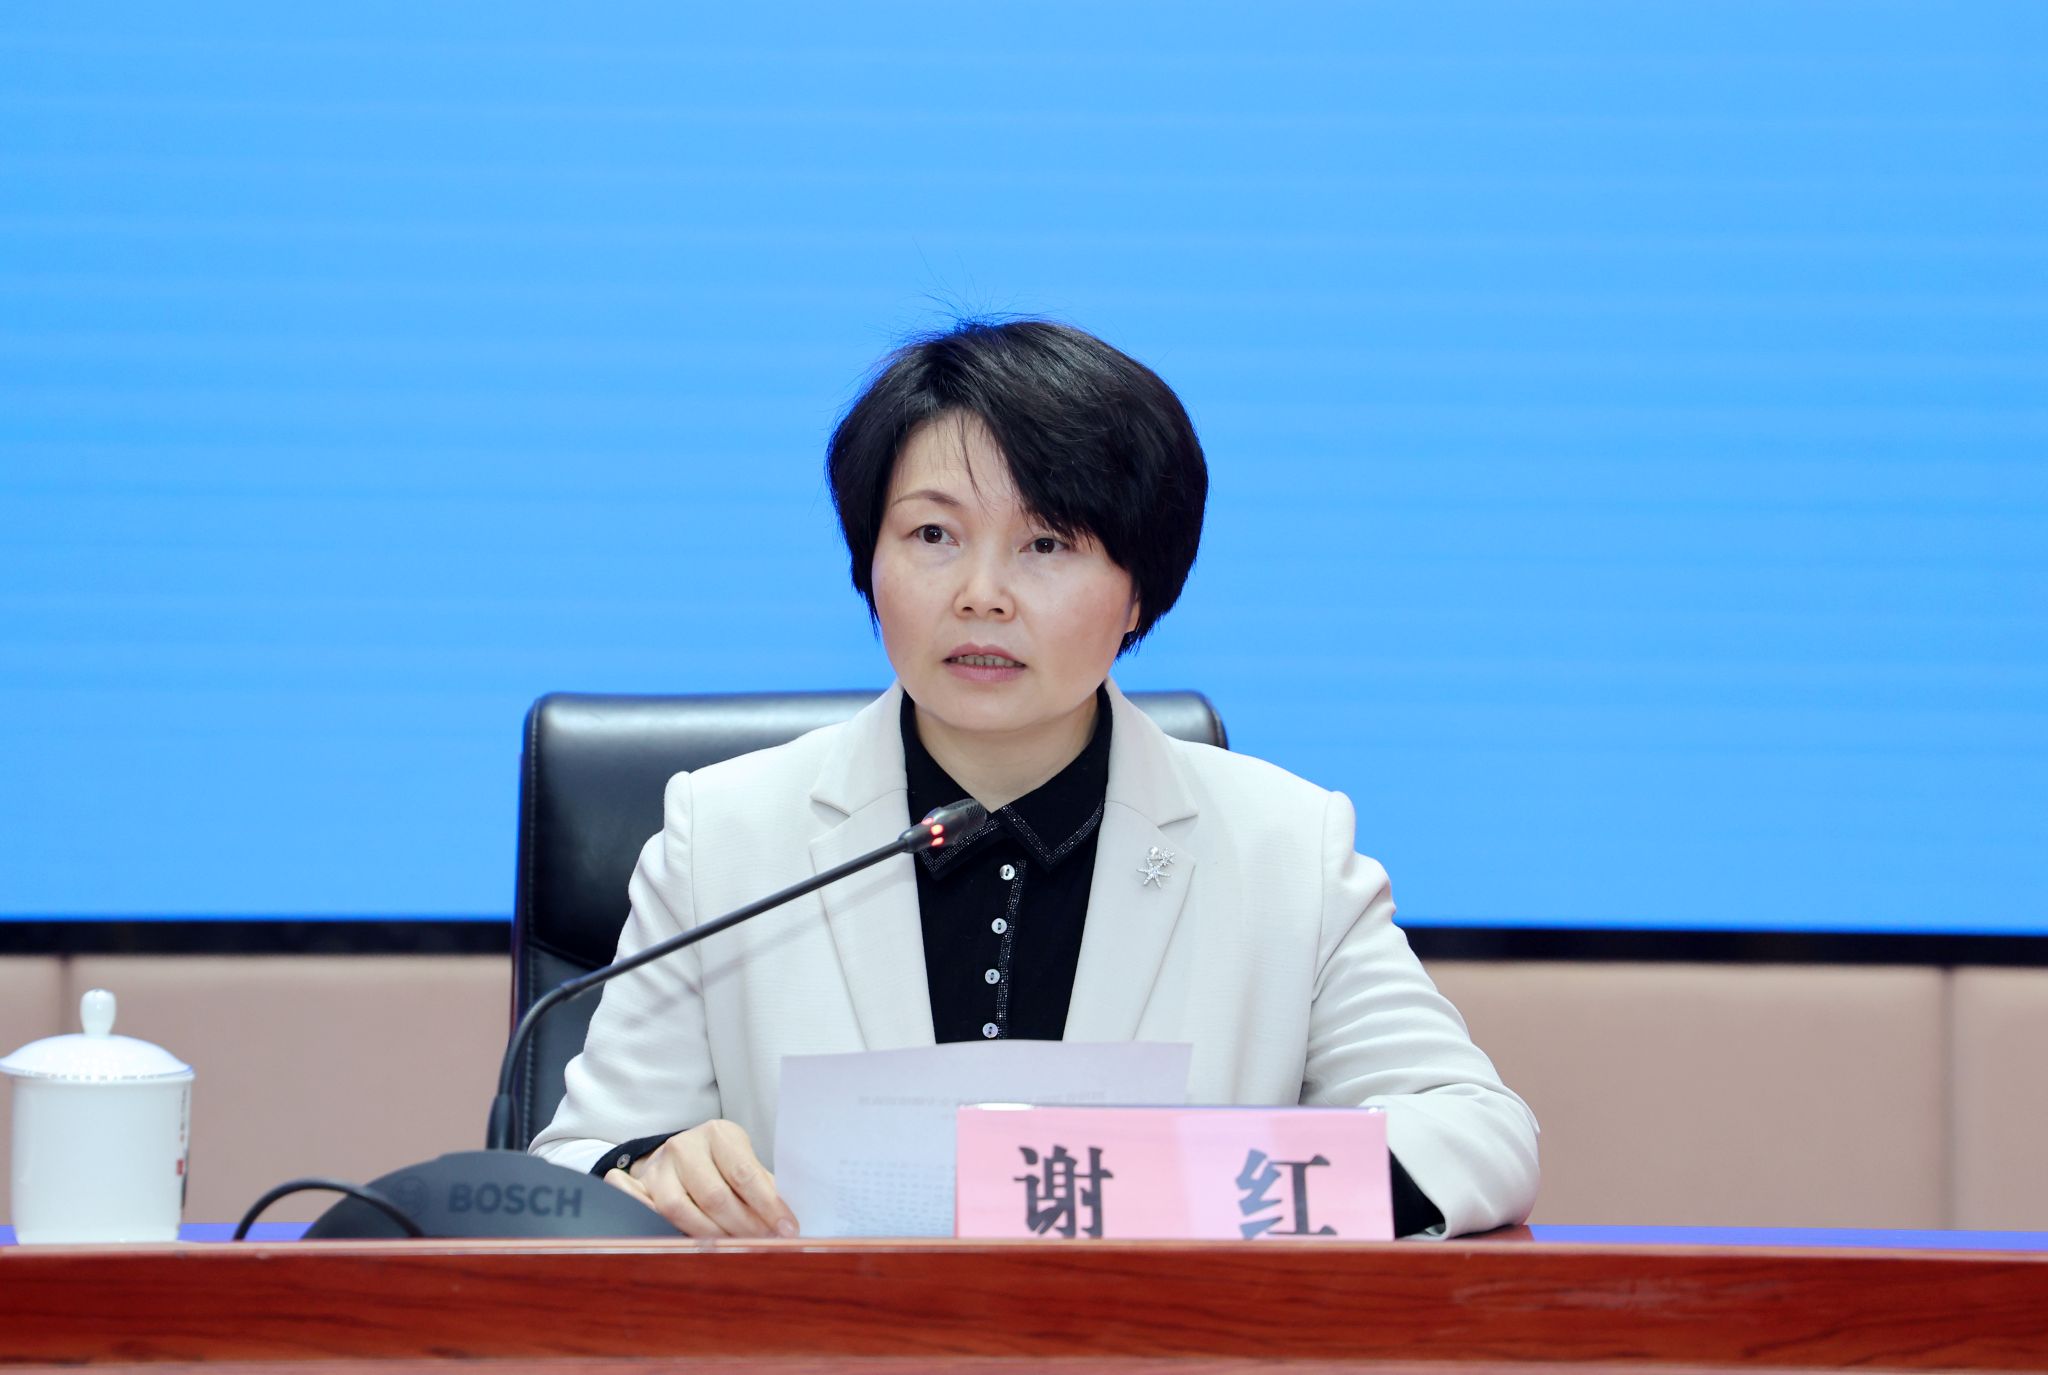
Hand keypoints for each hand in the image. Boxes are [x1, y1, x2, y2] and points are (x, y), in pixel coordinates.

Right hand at [603, 1119, 798, 1238]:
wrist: (676, 1155)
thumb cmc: (720, 1161)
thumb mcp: (742, 1162)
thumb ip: (762, 1187)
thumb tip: (787, 1223)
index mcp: (718, 1133)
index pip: (745, 1174)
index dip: (768, 1206)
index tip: (788, 1230)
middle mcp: (685, 1146)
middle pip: (716, 1197)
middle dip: (745, 1228)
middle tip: (766, 1246)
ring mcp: (660, 1167)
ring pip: (685, 1213)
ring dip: (716, 1238)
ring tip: (740, 1250)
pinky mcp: (643, 1189)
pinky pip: (661, 1219)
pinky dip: (686, 1236)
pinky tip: (706, 1248)